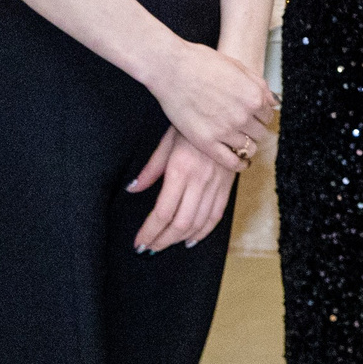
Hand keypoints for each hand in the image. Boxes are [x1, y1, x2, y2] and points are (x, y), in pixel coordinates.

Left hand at [128, 127, 238, 251]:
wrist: (228, 114)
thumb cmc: (192, 124)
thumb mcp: (167, 141)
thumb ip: (151, 168)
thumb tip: (133, 189)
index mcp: (181, 169)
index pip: (163, 212)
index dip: (150, 231)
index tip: (139, 242)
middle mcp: (200, 180)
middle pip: (181, 223)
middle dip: (162, 240)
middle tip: (149, 249)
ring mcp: (217, 184)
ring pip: (199, 223)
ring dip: (180, 239)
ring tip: (165, 245)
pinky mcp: (228, 185)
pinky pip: (217, 215)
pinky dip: (204, 231)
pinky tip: (191, 239)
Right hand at [147, 39, 274, 170]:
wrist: (172, 69)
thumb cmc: (203, 63)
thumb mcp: (239, 67)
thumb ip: (260, 86)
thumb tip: (275, 102)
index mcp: (254, 97)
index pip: (268, 116)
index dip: (261, 116)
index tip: (253, 117)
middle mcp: (243, 115)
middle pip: (260, 133)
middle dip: (254, 130)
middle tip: (244, 129)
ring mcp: (224, 130)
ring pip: (248, 148)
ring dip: (246, 145)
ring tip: (239, 143)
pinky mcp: (206, 142)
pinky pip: (230, 161)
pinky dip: (238, 164)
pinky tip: (239, 162)